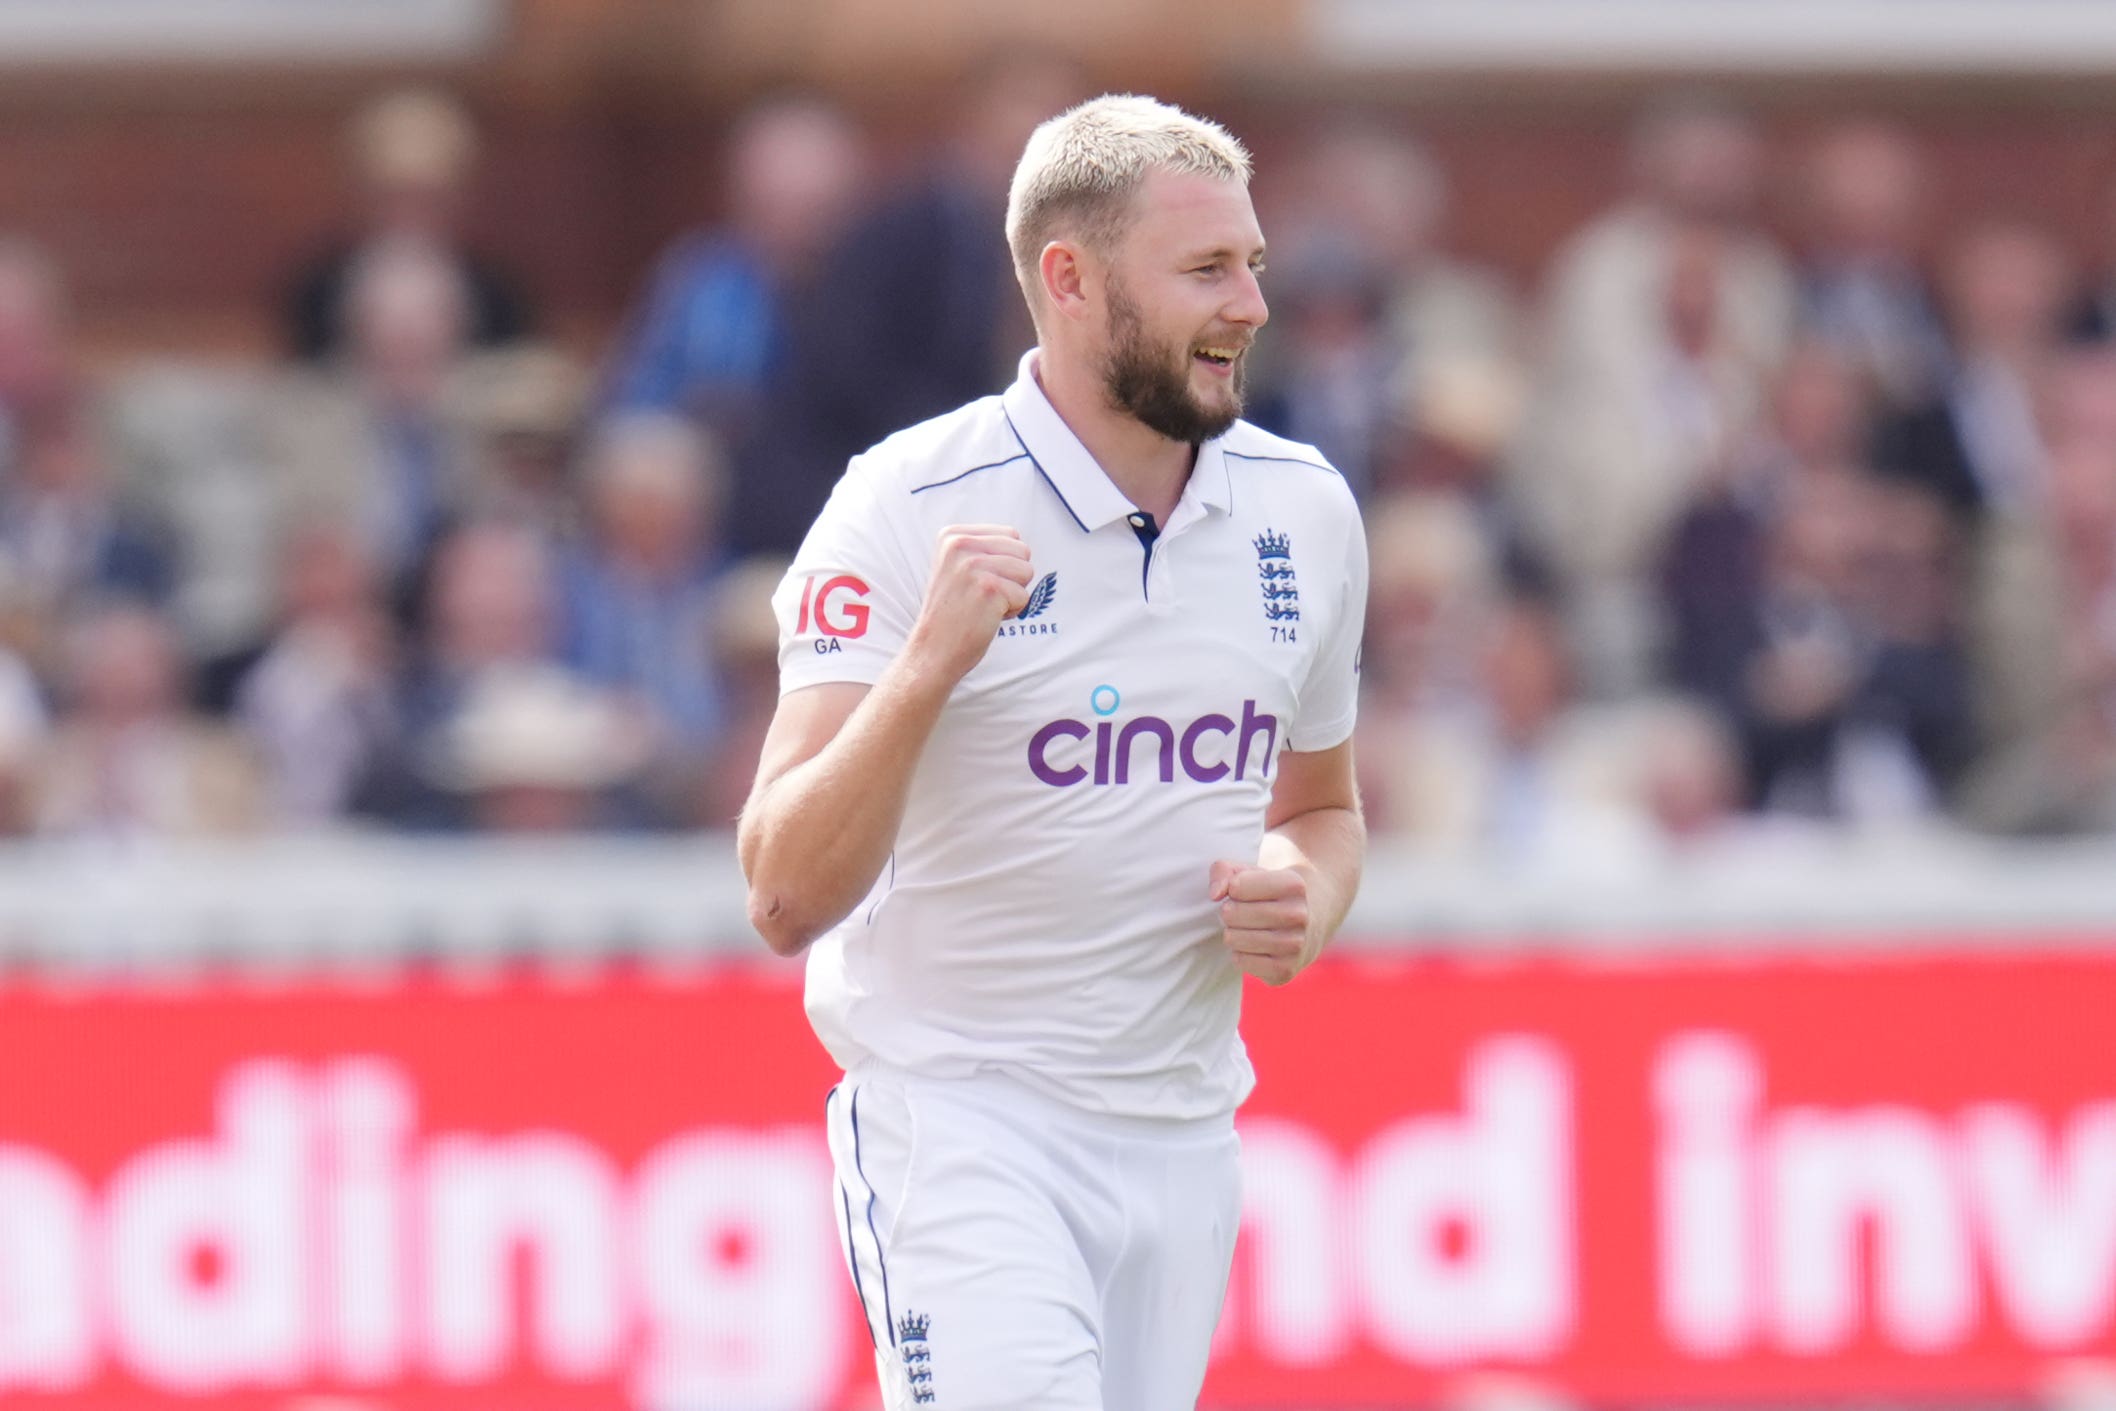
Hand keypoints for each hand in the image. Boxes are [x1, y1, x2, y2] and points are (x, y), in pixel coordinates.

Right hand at [906, 525, 1033, 683]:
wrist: (932, 649)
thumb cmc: (953, 612)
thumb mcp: (957, 566)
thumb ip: (983, 549)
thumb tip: (1020, 544)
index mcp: (952, 535)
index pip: (1011, 535)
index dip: (1004, 563)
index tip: (977, 582)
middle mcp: (961, 544)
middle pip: (1022, 551)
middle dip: (1012, 577)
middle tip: (982, 596)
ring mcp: (974, 565)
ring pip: (1026, 571)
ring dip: (1013, 594)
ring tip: (984, 605)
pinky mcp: (989, 588)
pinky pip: (1024, 596)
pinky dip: (1011, 612)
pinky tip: (986, 617)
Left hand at [1209, 859, 1311, 986]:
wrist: (1311, 919)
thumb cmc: (1270, 892)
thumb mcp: (1249, 871)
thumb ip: (1223, 870)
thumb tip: (1215, 894)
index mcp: (1293, 885)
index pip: (1236, 887)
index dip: (1233, 888)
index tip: (1245, 891)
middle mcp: (1299, 915)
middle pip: (1232, 913)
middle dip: (1229, 911)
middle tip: (1242, 912)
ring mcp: (1295, 946)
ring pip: (1234, 939)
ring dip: (1232, 933)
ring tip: (1246, 928)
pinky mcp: (1286, 970)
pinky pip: (1241, 961)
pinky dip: (1239, 954)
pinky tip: (1252, 946)